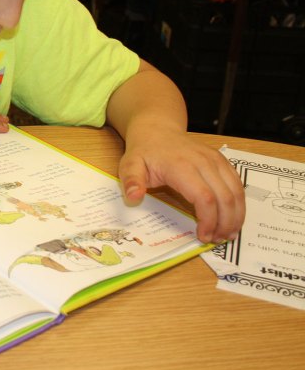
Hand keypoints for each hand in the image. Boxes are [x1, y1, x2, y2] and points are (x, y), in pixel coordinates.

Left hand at [118, 129, 244, 243]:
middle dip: (225, 223)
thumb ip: (131, 181)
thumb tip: (133, 197)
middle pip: (224, 198)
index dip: (208, 220)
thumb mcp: (130, 165)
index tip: (203, 236)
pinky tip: (233, 218)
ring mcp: (215, 160)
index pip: (204, 198)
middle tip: (218, 240)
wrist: (157, 130)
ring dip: (236, 216)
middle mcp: (203, 162)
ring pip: (236, 192)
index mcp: (181, 166)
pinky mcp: (222, 161)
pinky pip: (237, 184)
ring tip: (228, 233)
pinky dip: (239, 203)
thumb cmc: (145, 151)